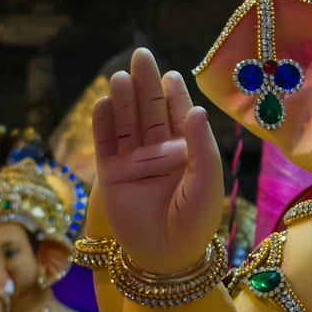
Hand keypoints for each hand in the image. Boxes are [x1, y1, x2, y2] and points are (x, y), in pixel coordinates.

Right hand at [92, 48, 224, 272]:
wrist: (168, 256)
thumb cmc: (195, 221)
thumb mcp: (207, 180)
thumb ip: (201, 145)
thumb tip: (195, 110)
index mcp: (185, 151)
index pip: (178, 113)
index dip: (173, 93)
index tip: (170, 74)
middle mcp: (158, 151)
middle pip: (149, 110)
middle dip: (145, 83)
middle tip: (141, 55)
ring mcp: (134, 161)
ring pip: (126, 122)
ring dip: (124, 99)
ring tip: (122, 77)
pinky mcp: (112, 175)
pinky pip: (105, 144)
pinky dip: (103, 124)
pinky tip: (104, 103)